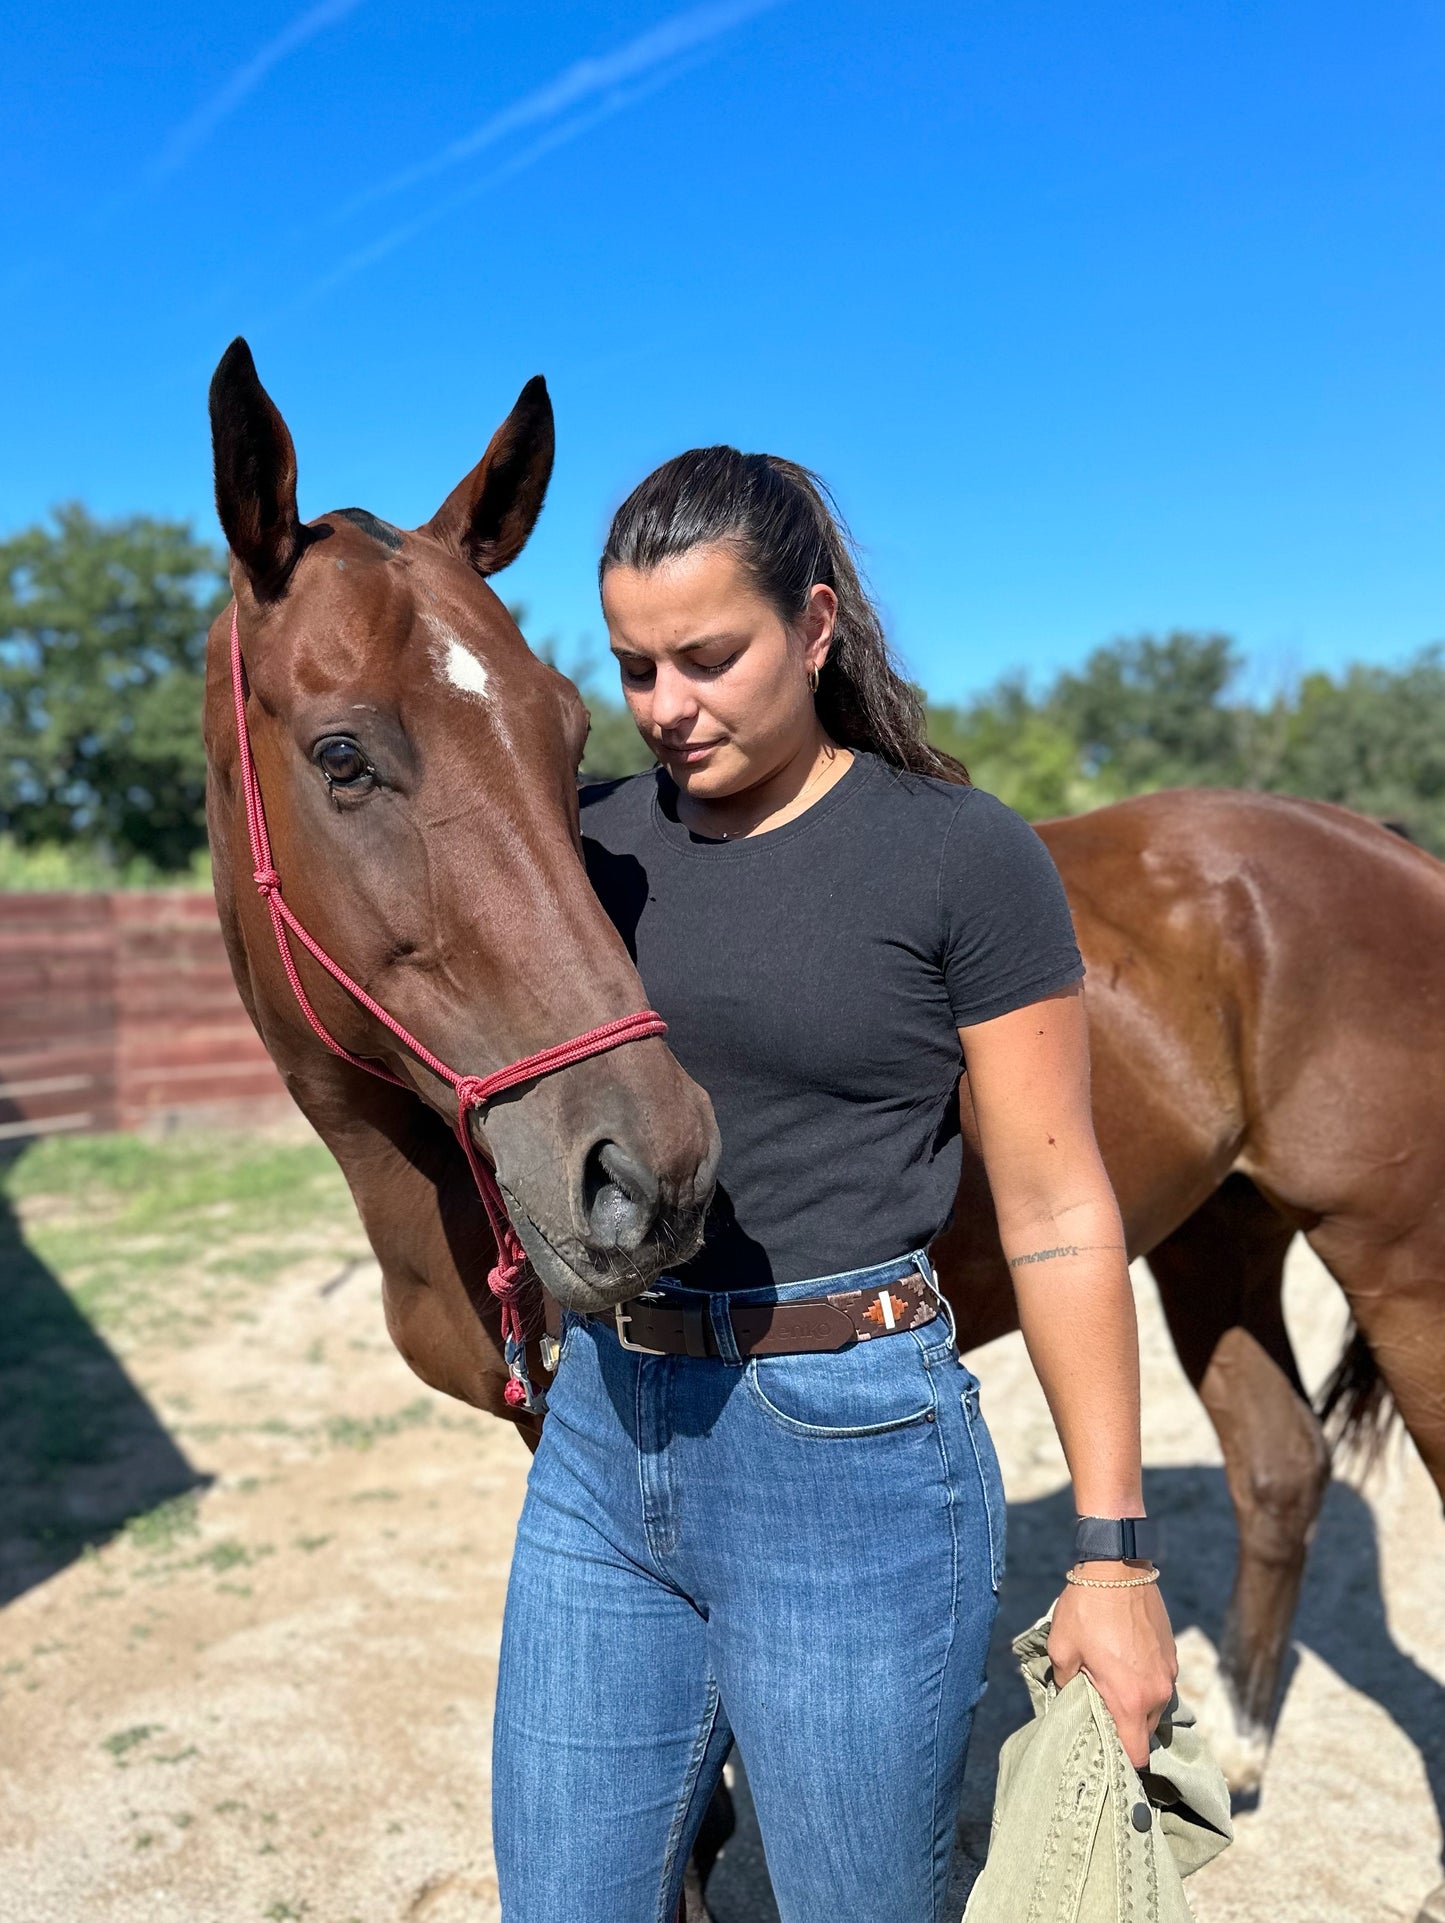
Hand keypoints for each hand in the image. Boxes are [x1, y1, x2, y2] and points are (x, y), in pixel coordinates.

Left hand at [1047, 1568, 1177, 1769]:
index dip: (1123, 1760)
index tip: (1108, 1756)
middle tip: (1101, 1715)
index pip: (1136, 1753)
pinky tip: (1124, 1665)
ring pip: (1154, 1706)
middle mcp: (1156, 1692)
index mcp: (1129, 1700)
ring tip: (1111, 1687)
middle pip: (1144, 1731)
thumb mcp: (1062, 1650)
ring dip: (1136, 1704)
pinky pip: (1159, 1681)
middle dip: (1126, 1729)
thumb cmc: (1086, 1610)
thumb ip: (1065, 1683)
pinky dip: (1145, 1682)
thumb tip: (1068, 1696)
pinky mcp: (1171, 1653)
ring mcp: (1168, 1672)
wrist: (1117, 1567)